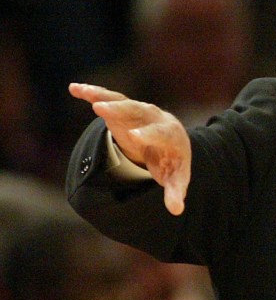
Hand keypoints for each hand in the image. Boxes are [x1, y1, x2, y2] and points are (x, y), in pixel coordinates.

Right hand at [69, 83, 191, 215]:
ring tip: (86, 94)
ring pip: (122, 102)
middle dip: (122, 110)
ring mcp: (139, 111)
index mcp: (170, 135)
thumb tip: (176, 210)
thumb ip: (175, 192)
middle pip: (139, 111)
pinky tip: (74, 89)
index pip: (160, 133)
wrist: (170, 143)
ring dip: (104, 98)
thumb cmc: (172, 162)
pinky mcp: (124, 109)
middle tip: (102, 110)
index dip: (148, 134)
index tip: (134, 136)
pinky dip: (93, 93)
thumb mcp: (176, 177)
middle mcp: (155, 118)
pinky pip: (108, 98)